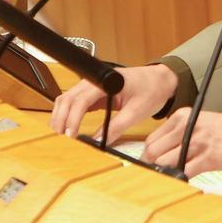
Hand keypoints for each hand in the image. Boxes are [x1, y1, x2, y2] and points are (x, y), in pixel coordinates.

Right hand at [49, 64, 177, 144]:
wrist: (161, 80)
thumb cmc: (152, 90)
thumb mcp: (137, 112)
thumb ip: (117, 127)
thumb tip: (98, 142)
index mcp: (107, 81)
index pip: (82, 99)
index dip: (73, 117)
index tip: (70, 134)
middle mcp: (96, 80)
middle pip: (69, 97)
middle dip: (61, 117)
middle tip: (61, 137)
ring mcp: (94, 85)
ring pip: (69, 98)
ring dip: (61, 114)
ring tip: (61, 133)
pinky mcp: (95, 92)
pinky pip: (76, 101)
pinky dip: (69, 113)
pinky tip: (68, 126)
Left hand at [141, 110, 221, 176]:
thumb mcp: (203, 124)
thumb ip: (183, 136)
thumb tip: (163, 156)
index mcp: (183, 116)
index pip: (152, 138)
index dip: (147, 156)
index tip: (148, 166)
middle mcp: (187, 126)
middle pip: (152, 151)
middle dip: (150, 167)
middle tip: (155, 177)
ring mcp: (197, 142)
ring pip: (164, 163)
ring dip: (164, 174)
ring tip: (169, 181)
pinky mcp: (208, 158)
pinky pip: (184, 173)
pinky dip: (179, 180)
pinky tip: (183, 183)